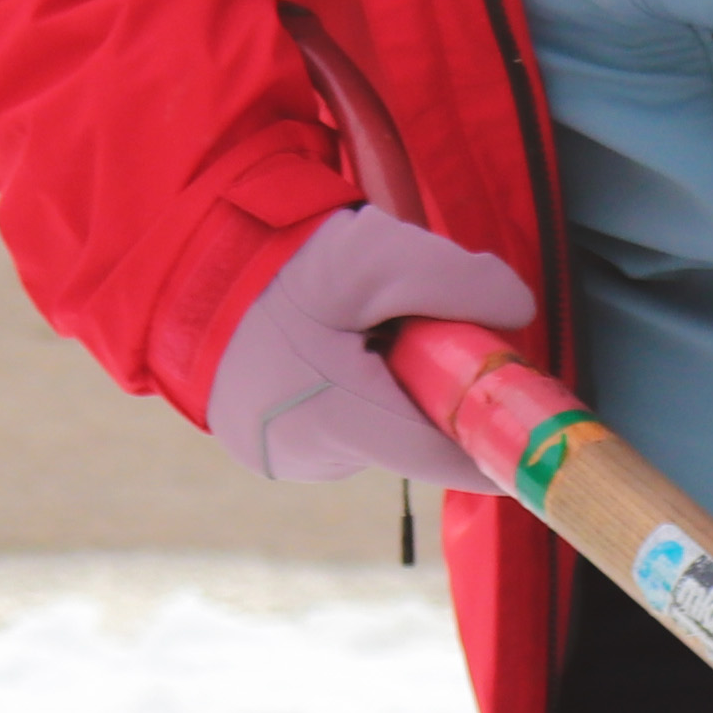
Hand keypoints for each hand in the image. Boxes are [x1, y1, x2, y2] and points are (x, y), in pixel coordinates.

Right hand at [206, 203, 537, 491]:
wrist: (185, 264)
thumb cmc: (282, 264)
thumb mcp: (378, 254)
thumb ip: (458, 280)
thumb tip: (517, 313)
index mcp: (338, 417)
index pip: (443, 458)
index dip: (492, 446)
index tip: (527, 434)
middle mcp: (310, 454)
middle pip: (409, 438)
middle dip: (428, 392)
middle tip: (413, 333)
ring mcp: (282, 456)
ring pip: (372, 433)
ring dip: (384, 391)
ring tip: (354, 331)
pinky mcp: (264, 446)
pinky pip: (333, 429)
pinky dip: (345, 396)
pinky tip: (323, 348)